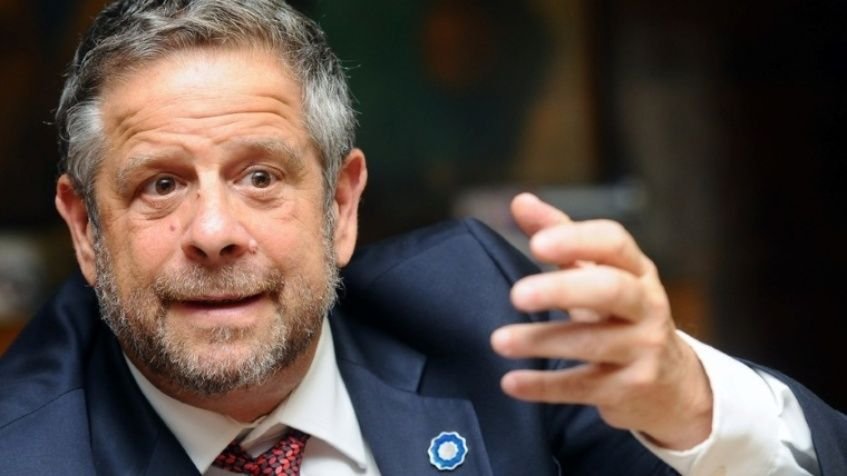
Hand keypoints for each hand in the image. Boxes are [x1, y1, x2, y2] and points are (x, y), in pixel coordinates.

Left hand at [491, 193, 712, 449]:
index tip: (537, 244)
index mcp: (637, 270)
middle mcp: (646, 307)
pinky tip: (511, 382)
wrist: (669, 384)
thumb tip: (520, 200)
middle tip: (517, 294)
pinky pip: (583, 387)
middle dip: (563, 290)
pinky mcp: (629, 389)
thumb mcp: (598, 272)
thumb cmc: (621, 315)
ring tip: (499, 340)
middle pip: (610, 290)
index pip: (614, 243)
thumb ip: (560, 234)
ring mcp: (642, 350)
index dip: (576, 240)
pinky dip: (544, 387)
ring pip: (592, 343)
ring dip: (541, 341)